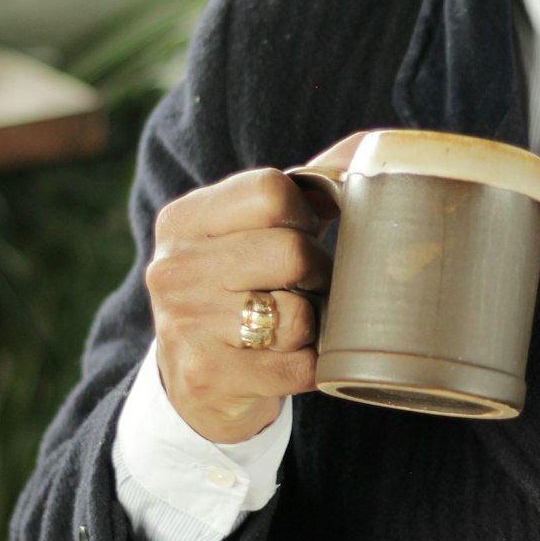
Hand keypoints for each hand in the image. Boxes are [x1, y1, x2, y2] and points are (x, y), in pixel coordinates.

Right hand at [146, 135, 363, 443]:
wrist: (196, 385)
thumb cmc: (240, 292)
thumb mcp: (249, 234)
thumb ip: (303, 189)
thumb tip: (365, 155)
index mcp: (182, 220)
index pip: (271, 190)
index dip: (306, 215)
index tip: (301, 235)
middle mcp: (173, 270)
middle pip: (291, 251)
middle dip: (318, 272)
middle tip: (308, 287)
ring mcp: (186, 326)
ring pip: (298, 315)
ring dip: (314, 325)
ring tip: (294, 326)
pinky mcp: (208, 378)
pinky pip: (299, 367)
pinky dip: (310, 366)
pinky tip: (288, 361)